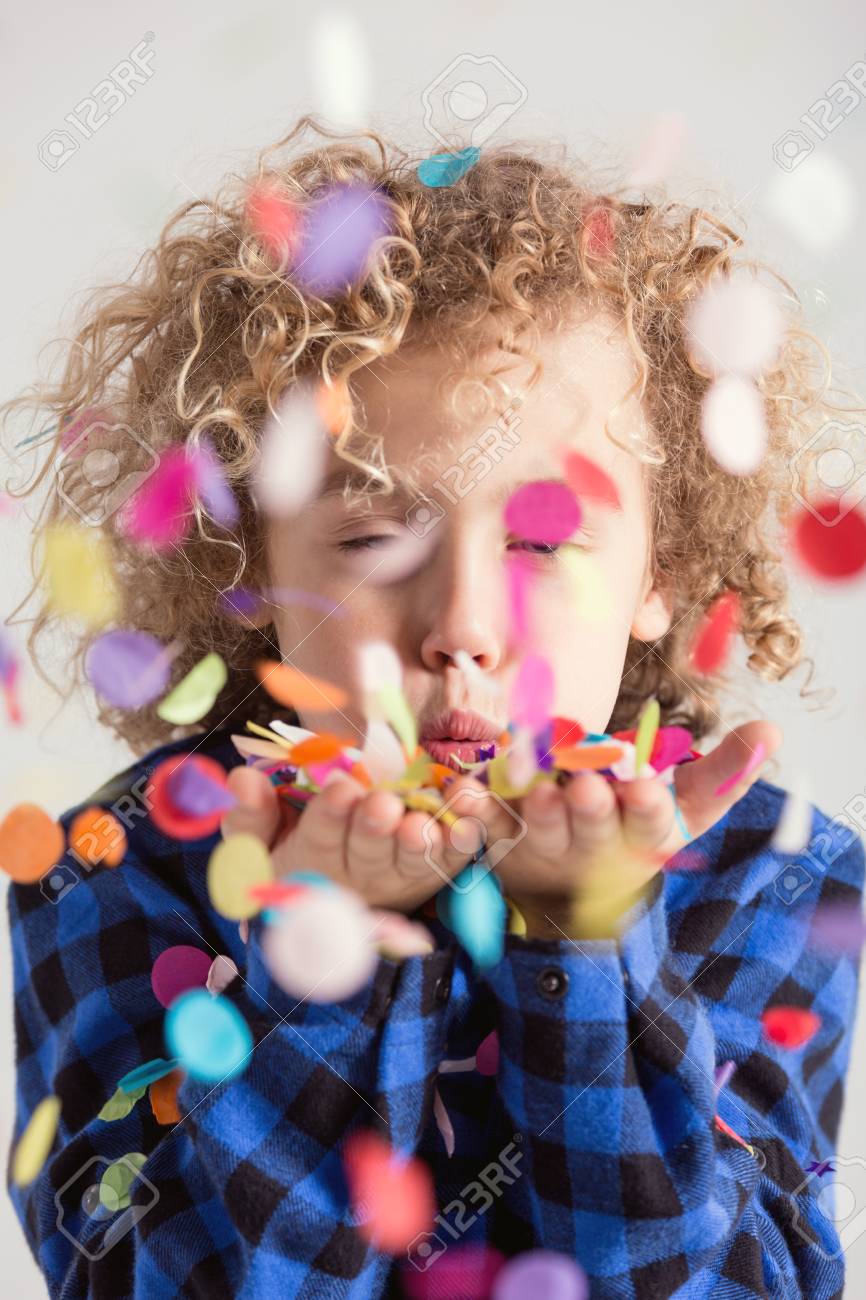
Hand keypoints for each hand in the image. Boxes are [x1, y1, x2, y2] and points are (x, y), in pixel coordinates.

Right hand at [221, 765, 490, 912]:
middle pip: (367, 849)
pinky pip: (452, 860)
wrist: (333, 905)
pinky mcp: (435, 872)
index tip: (341, 789)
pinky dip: (461, 843)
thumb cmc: (293, 855)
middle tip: (383, 805)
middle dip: (374, 826)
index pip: (320, 834)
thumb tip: (241, 778)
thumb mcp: (259, 839)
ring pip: (409, 859)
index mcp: (314, 856)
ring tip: (422, 824)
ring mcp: (400, 874)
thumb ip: (251, 813)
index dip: (330, 815)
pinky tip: (469, 823)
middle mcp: (358, 871)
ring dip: (418, 840)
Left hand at [460, 721, 782, 939]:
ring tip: (534, 790)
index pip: (651, 824)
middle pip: (592, 829)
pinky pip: (484, 828)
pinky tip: (463, 793)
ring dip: (535, 812)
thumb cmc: (635, 823)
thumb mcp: (686, 805)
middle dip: (591, 810)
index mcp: (641, 836)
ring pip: (538, 831)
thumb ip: (724, 771)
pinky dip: (473, 813)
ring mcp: (544, 845)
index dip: (648, 809)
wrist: (572, 877)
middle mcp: (592, 845)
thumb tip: (770, 731)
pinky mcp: (501, 839)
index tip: (646, 789)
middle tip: (587, 786)